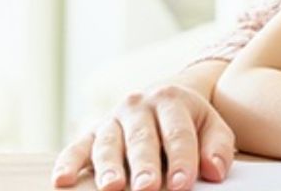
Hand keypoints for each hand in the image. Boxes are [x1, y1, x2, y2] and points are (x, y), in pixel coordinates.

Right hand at [51, 84, 236, 190]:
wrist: (164, 98)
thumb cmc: (190, 122)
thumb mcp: (212, 126)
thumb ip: (217, 147)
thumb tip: (215, 171)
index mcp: (171, 101)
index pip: (178, 133)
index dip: (181, 160)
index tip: (183, 184)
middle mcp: (138, 106)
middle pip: (142, 139)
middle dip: (144, 165)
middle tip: (147, 188)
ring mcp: (113, 119)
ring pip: (109, 143)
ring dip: (108, 166)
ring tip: (111, 187)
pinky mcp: (91, 132)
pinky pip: (77, 146)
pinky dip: (68, 162)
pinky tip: (62, 180)